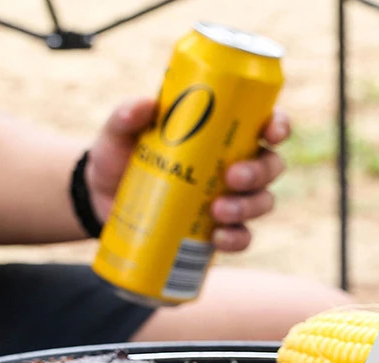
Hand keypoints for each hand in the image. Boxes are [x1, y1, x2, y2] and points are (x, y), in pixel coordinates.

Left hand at [85, 98, 289, 250]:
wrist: (100, 203)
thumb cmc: (117, 159)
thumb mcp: (117, 133)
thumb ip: (127, 116)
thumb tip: (147, 106)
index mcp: (221, 133)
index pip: (263, 124)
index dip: (278, 126)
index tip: (270, 132)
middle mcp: (235, 165)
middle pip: (270, 166)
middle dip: (259, 172)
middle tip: (232, 176)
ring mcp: (231, 200)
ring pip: (263, 202)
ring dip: (248, 206)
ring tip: (217, 211)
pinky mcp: (220, 231)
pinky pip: (243, 237)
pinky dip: (236, 239)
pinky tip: (218, 238)